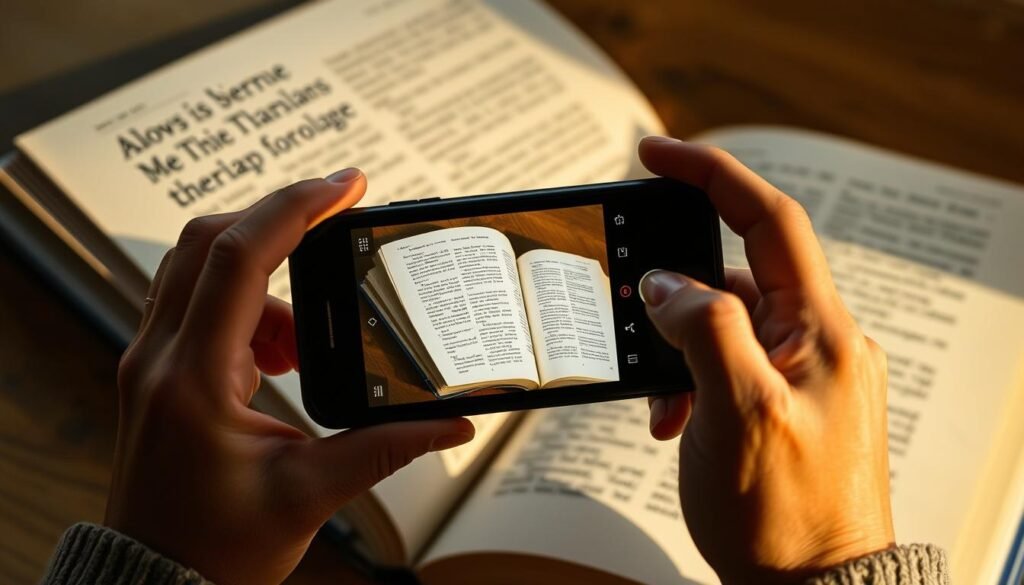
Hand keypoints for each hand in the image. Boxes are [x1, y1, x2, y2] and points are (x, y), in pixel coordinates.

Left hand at [108, 169, 474, 584]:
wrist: (157, 582)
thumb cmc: (217, 547)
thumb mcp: (309, 495)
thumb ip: (384, 448)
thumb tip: (452, 424)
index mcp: (195, 380)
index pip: (239, 260)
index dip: (294, 209)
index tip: (346, 185)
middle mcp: (161, 357)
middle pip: (208, 240)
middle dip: (279, 217)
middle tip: (340, 215)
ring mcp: (153, 359)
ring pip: (200, 266)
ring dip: (265, 270)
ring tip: (311, 335)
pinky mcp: (161, 370)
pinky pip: (201, 302)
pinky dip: (250, 306)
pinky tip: (283, 355)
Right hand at [638, 138, 892, 582]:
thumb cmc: (786, 514)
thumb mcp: (736, 411)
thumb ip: (703, 329)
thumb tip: (668, 284)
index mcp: (821, 328)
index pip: (768, 218)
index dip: (710, 174)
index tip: (654, 154)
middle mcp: (816, 341)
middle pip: (735, 274)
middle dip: (676, 293)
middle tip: (632, 312)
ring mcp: (799, 374)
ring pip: (723, 326)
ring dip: (677, 350)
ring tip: (661, 402)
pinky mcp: (780, 404)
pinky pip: (725, 365)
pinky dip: (689, 380)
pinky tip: (675, 420)